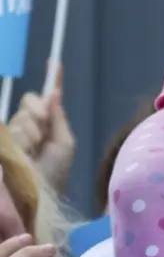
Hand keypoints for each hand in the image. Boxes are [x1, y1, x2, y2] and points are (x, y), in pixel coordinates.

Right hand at [8, 66, 75, 193]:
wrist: (42, 194)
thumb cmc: (56, 173)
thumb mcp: (63, 143)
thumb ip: (58, 117)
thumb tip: (53, 92)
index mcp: (46, 123)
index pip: (46, 97)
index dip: (52, 78)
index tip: (55, 62)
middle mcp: (28, 124)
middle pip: (30, 101)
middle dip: (39, 113)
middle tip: (43, 135)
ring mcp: (13, 134)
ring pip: (21, 116)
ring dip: (32, 132)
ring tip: (34, 152)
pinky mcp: (3, 143)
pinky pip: (12, 128)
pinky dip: (23, 137)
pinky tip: (25, 151)